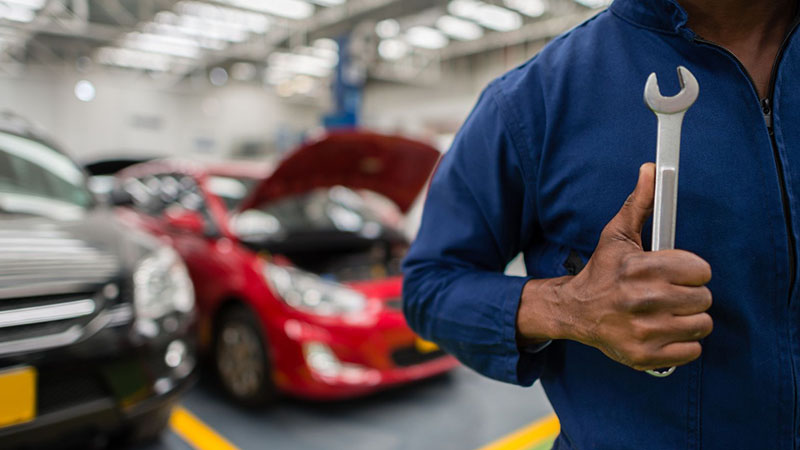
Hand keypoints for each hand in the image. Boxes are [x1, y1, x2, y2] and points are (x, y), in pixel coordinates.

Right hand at [517, 163, 712, 370]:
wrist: (575, 312)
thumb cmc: (602, 272)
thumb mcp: (617, 236)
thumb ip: (639, 203)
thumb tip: (651, 170)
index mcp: (640, 269)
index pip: (700, 271)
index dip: (691, 271)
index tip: (677, 274)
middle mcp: (642, 301)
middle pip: (704, 299)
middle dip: (690, 296)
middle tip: (669, 294)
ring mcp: (643, 331)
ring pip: (701, 325)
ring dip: (688, 320)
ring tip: (667, 313)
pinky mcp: (645, 355)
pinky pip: (692, 351)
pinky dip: (682, 345)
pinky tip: (663, 332)